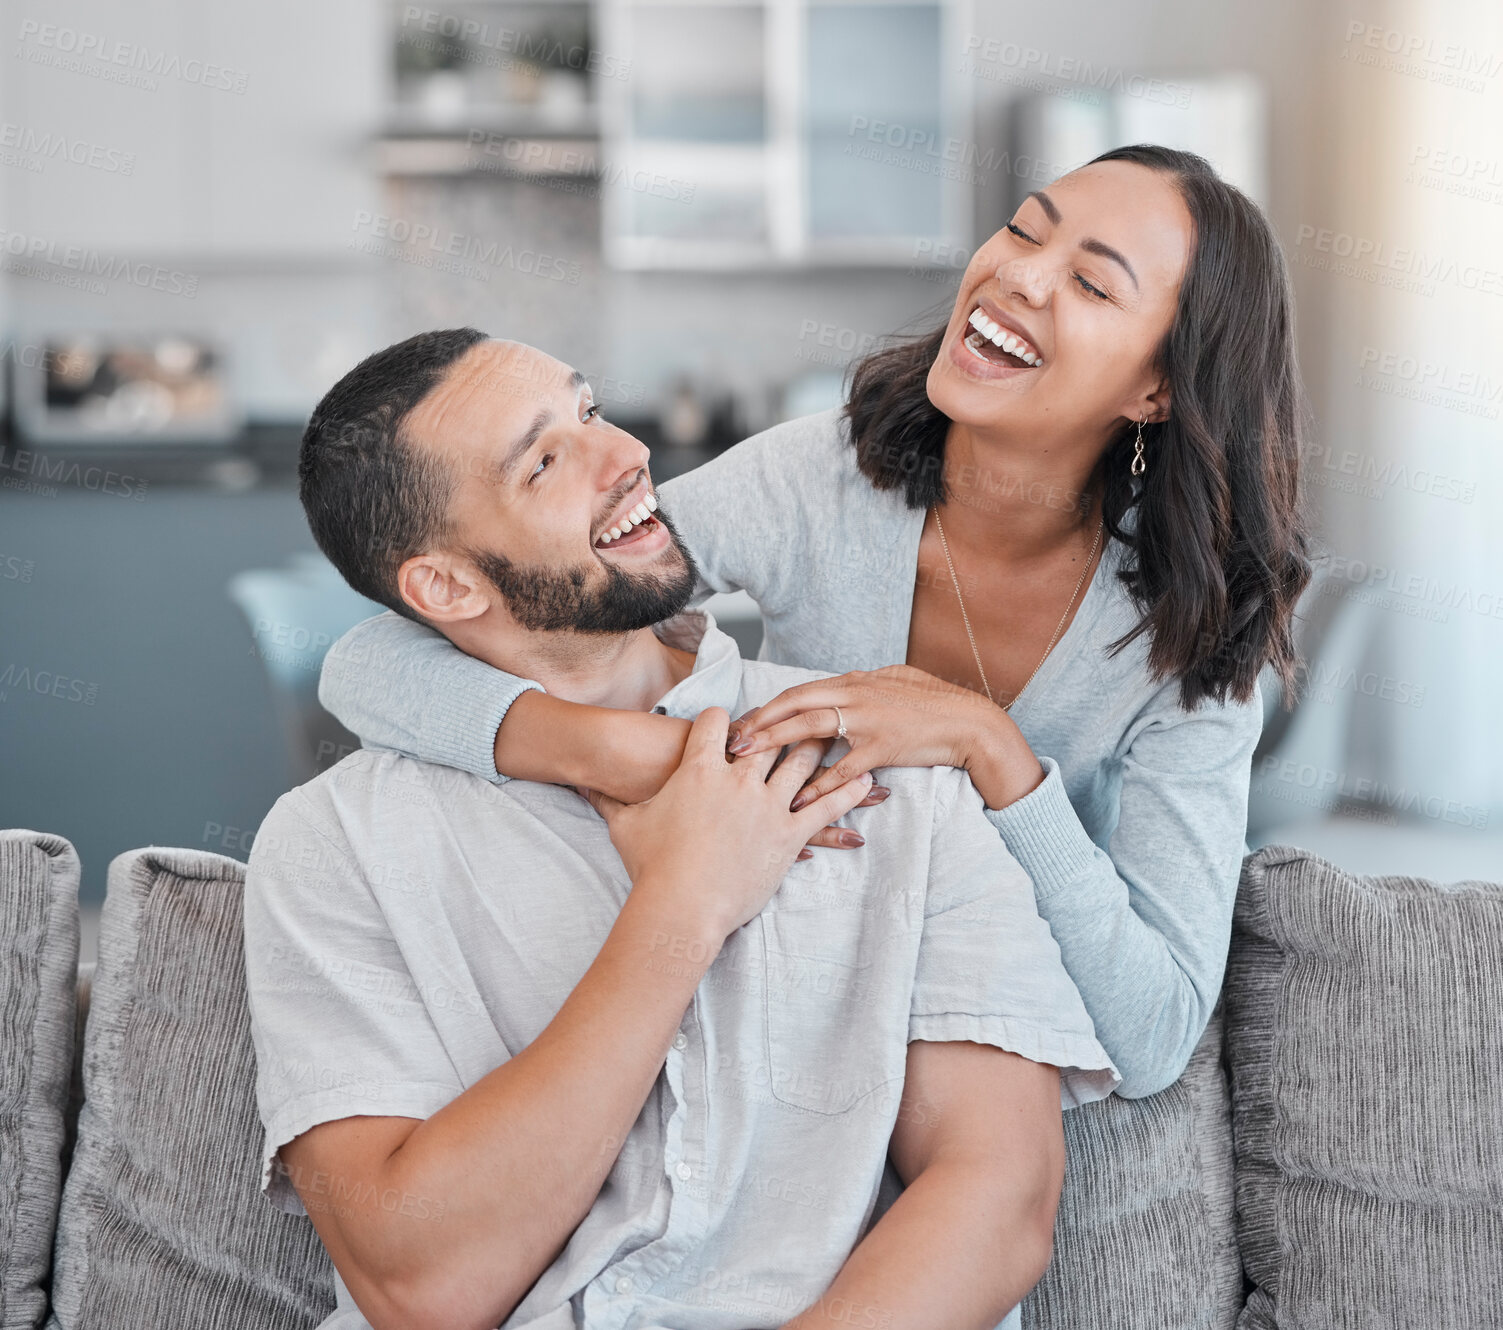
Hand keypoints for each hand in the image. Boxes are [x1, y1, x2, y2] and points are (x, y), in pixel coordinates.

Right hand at [578, 707, 874, 941]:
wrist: (678, 907)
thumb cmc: (650, 866)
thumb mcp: (623, 823)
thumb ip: (604, 796)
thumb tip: (574, 780)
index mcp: (700, 768)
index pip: (719, 722)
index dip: (726, 719)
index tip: (734, 722)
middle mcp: (738, 778)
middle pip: (770, 735)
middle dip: (786, 722)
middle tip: (802, 712)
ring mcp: (766, 805)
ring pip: (803, 762)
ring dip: (823, 747)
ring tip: (842, 735)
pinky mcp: (787, 835)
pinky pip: (824, 808)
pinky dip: (848, 793)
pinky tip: (868, 782)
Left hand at [725, 665, 1045, 810]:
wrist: (968, 722)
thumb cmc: (933, 702)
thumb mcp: (894, 682)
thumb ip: (862, 687)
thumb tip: (840, 688)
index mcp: (854, 681)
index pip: (798, 692)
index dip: (767, 706)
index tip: (741, 721)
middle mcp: (854, 695)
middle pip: (793, 705)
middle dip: (758, 722)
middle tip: (729, 740)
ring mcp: (866, 721)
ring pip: (809, 730)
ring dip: (774, 744)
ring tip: (746, 760)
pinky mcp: (880, 748)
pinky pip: (841, 769)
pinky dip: (817, 784)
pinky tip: (796, 798)